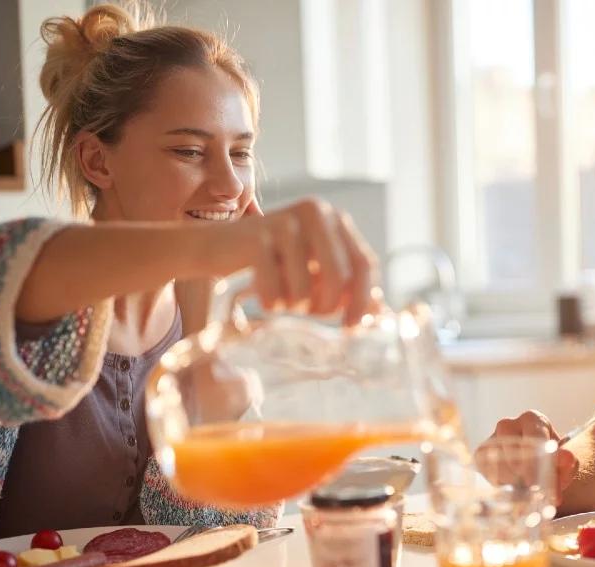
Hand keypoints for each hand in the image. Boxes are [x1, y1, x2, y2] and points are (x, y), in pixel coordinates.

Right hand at [213, 198, 378, 325]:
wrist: (213, 245)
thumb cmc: (270, 261)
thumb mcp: (312, 269)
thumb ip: (346, 286)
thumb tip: (380, 312)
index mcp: (334, 218)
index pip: (365, 264)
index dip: (362, 301)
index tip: (350, 327)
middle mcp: (315, 212)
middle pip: (340, 279)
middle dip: (325, 307)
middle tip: (308, 312)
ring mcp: (286, 222)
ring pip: (306, 290)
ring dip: (293, 306)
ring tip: (281, 296)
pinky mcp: (257, 237)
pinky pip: (276, 291)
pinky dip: (270, 303)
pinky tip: (263, 296)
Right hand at [482, 410, 578, 504]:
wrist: (535, 469)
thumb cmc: (551, 463)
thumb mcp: (564, 464)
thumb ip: (568, 462)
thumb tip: (566, 457)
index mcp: (532, 420)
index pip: (533, 435)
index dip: (534, 460)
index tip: (535, 482)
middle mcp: (509, 424)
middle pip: (511, 446)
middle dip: (521, 470)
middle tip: (531, 488)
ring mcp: (492, 438)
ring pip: (498, 461)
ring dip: (511, 480)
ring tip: (524, 488)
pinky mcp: (480, 454)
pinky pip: (487, 471)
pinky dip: (499, 483)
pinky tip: (510, 486)